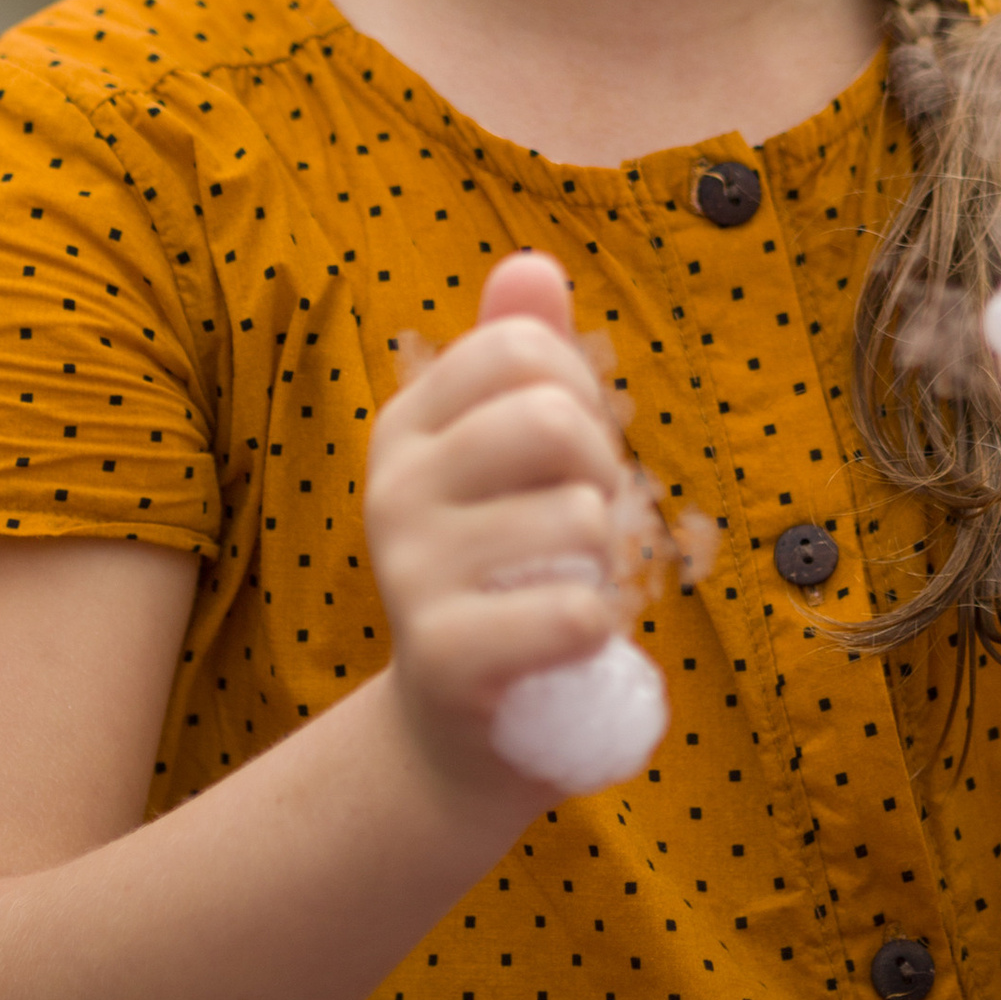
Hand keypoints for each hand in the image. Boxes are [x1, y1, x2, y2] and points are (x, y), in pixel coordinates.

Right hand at [364, 253, 623, 818]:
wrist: (462, 733)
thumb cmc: (507, 575)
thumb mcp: (509, 460)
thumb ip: (522, 357)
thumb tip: (532, 266)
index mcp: (409, 426)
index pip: (525, 348)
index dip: (581, 395)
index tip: (568, 460)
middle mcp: (394, 488)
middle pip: (552, 417)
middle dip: (603, 472)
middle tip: (584, 528)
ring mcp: (412, 572)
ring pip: (580, 517)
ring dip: (606, 561)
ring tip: (568, 587)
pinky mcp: (445, 655)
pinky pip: (572, 612)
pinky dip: (599, 628)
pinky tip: (569, 646)